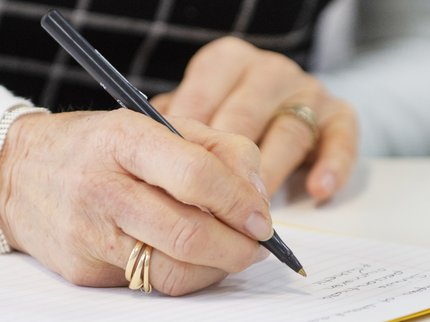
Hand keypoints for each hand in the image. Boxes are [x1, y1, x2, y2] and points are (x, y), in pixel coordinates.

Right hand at [0, 109, 270, 294]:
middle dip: (238, 249)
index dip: (239, 202)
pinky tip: (197, 259)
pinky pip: (151, 284)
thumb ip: (220, 150)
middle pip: (188, 234)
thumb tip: (258, 198)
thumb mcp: (160, 126)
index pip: (195, 175)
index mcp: (126, 139)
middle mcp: (104, 188)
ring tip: (233, 253)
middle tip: (259, 246)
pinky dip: (188, 276)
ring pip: (173, 271)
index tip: (263, 220)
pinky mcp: (84, 269)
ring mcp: (90, 234)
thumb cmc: (103, 146)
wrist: (25, 172)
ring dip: (218, 269)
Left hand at [151, 37, 357, 200]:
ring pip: (288, 131)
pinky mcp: (339, 112)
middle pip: (245, 117)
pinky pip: (341, 137)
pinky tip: (319, 190)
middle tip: (214, 211)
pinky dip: (333, 164)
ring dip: (273, 174)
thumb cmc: (226, 114)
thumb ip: (176, 127)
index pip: (203, 98)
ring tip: (256, 214)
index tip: (178, 185)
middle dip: (228, 169)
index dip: (191, 145)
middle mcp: (268, 70)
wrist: (281, 105)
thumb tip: (154, 159)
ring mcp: (306, 89)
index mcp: (226, 62)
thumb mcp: (196, 111)